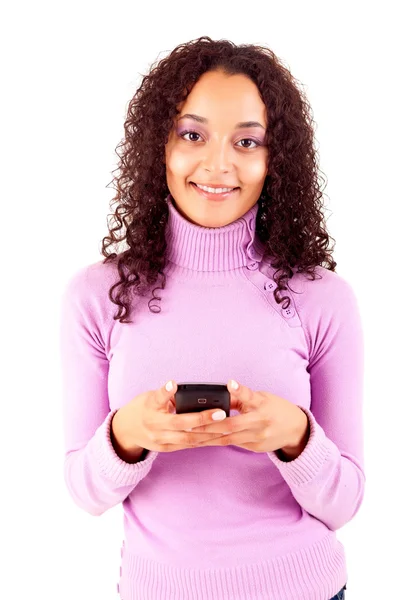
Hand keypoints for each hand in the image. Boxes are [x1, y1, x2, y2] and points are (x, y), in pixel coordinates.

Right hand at [111, 380, 235, 454]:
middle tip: (221, 414)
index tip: (172, 383)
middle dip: (203, 420)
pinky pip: (187, 446)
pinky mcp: (166, 449)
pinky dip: (202, 441)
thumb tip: (180, 388)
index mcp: (150, 408)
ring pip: (188, 439)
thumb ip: (164, 395)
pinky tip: (216, 436)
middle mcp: (154, 426)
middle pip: (180, 424)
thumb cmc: (142, 408)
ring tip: (226, 428)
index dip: (166, 391)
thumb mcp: (149, 396)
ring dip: (208, 434)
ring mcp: (160, 440)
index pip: (158, 398)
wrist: (126, 431)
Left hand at [189, 380, 310, 455]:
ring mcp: (258, 437)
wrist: (296, 429)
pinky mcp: (255, 447)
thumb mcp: (262, 398)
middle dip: (209, 425)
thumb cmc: (275, 408)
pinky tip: (202, 441)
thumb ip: (243, 398)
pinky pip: (232, 444)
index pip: (250, 396)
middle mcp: (261, 422)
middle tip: (190, 422)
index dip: (240, 390)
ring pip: (229, 439)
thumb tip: (221, 395)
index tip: (230, 384)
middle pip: (232, 424)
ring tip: (190, 434)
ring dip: (208, 437)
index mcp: (263, 404)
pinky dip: (217, 442)